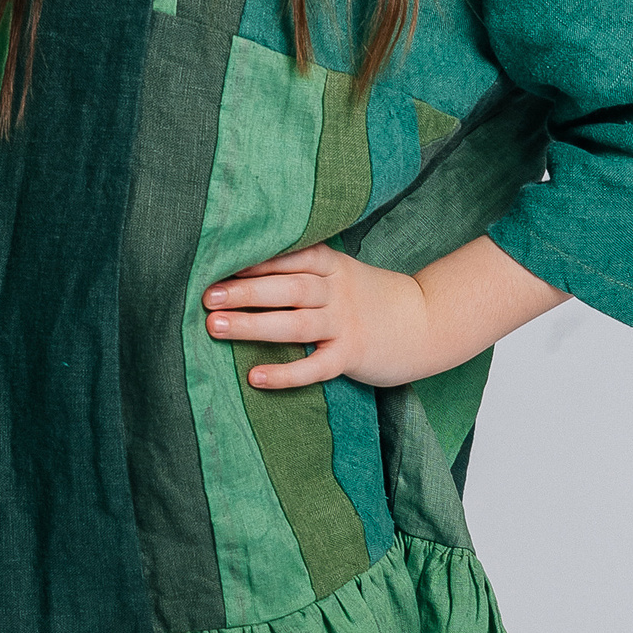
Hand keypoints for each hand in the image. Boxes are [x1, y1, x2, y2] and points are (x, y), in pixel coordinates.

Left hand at [202, 235, 567, 390]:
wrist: (427, 322)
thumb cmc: (370, 298)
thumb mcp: (341, 272)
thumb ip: (304, 267)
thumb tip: (244, 266)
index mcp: (332, 265)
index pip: (289, 256)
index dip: (254, 259)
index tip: (215, 260)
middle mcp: (337, 291)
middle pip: (287, 287)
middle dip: (245, 291)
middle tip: (206, 296)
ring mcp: (346, 323)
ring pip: (295, 323)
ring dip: (253, 325)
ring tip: (215, 327)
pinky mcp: (353, 355)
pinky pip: (315, 366)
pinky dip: (285, 373)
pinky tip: (255, 376)